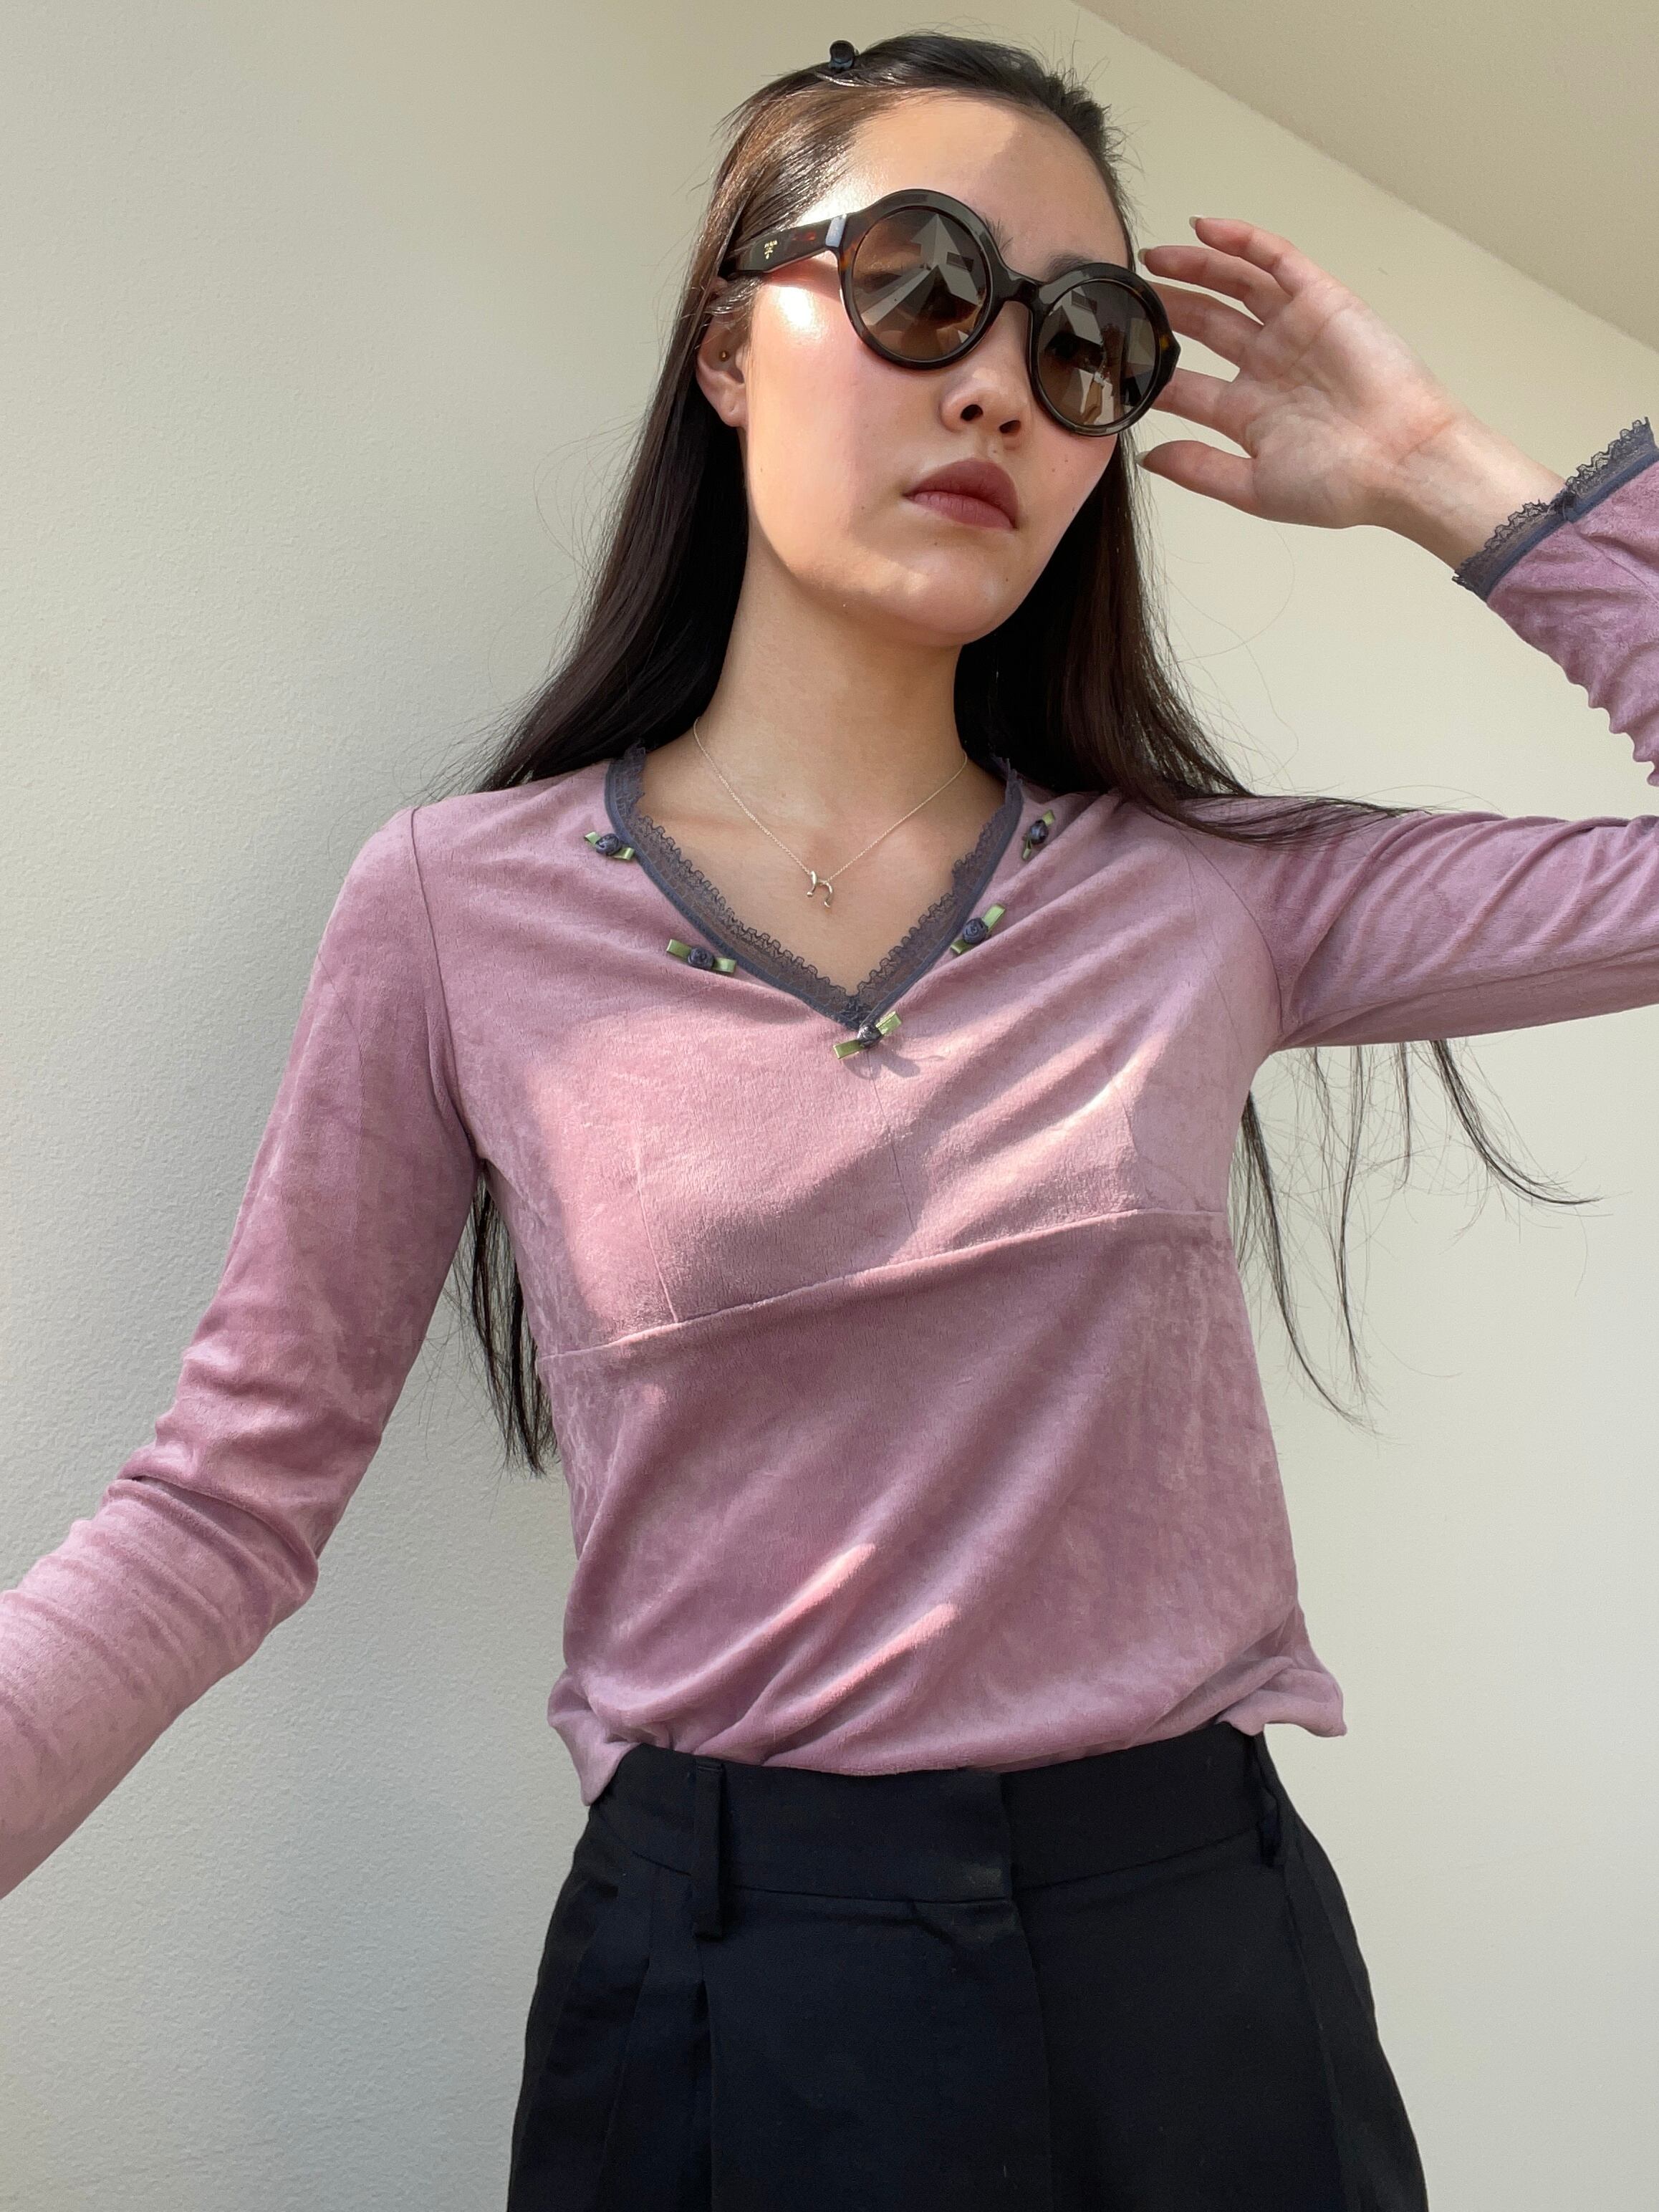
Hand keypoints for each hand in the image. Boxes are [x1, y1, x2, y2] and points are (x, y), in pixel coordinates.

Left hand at [1136, 218, 1563, 561]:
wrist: (1403, 461)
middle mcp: (1268, 367)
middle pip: (1204, 327)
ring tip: (1152, 260)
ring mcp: (1293, 331)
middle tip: (1124, 300)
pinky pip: (1276, 260)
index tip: (1109, 365)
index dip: (1149, 374)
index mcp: (1250, 413)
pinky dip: (1241, 241)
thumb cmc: (1342, 484)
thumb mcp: (1254, 487)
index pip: (1186, 387)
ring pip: (1233, 287)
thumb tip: (1148, 458)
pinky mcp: (1321, 301)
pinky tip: (1204, 228)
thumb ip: (1199, 470)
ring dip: (1193, 268)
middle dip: (1164, 312)